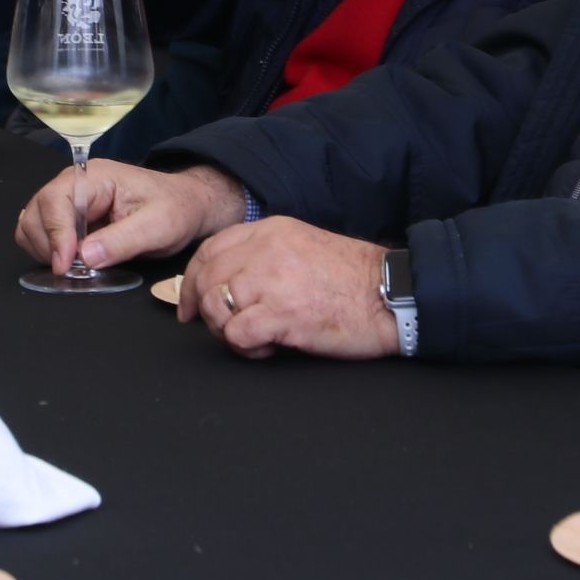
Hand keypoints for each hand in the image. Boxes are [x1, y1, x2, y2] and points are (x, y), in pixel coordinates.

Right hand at [13, 161, 242, 270]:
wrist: (185, 207)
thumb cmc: (176, 210)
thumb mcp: (158, 227)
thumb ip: (123, 241)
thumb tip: (86, 257)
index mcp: (95, 176)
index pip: (55, 200)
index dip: (56, 234)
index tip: (65, 264)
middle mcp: (75, 184)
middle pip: (36, 212)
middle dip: (49, 245)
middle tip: (75, 270)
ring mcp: (69, 201)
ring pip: (31, 224)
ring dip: (46, 250)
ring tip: (76, 265)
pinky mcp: (68, 218)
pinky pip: (41, 235)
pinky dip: (48, 252)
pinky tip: (73, 261)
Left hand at [181, 220, 395, 359]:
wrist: (390, 294)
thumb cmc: (352, 278)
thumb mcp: (302, 246)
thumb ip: (264, 254)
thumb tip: (226, 280)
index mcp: (270, 231)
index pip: (209, 250)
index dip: (191, 280)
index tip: (189, 305)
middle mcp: (266, 250)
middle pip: (205, 279)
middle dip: (204, 310)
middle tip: (222, 330)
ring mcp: (273, 281)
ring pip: (214, 307)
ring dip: (226, 331)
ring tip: (253, 338)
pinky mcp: (283, 315)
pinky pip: (237, 334)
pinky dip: (246, 349)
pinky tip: (268, 348)